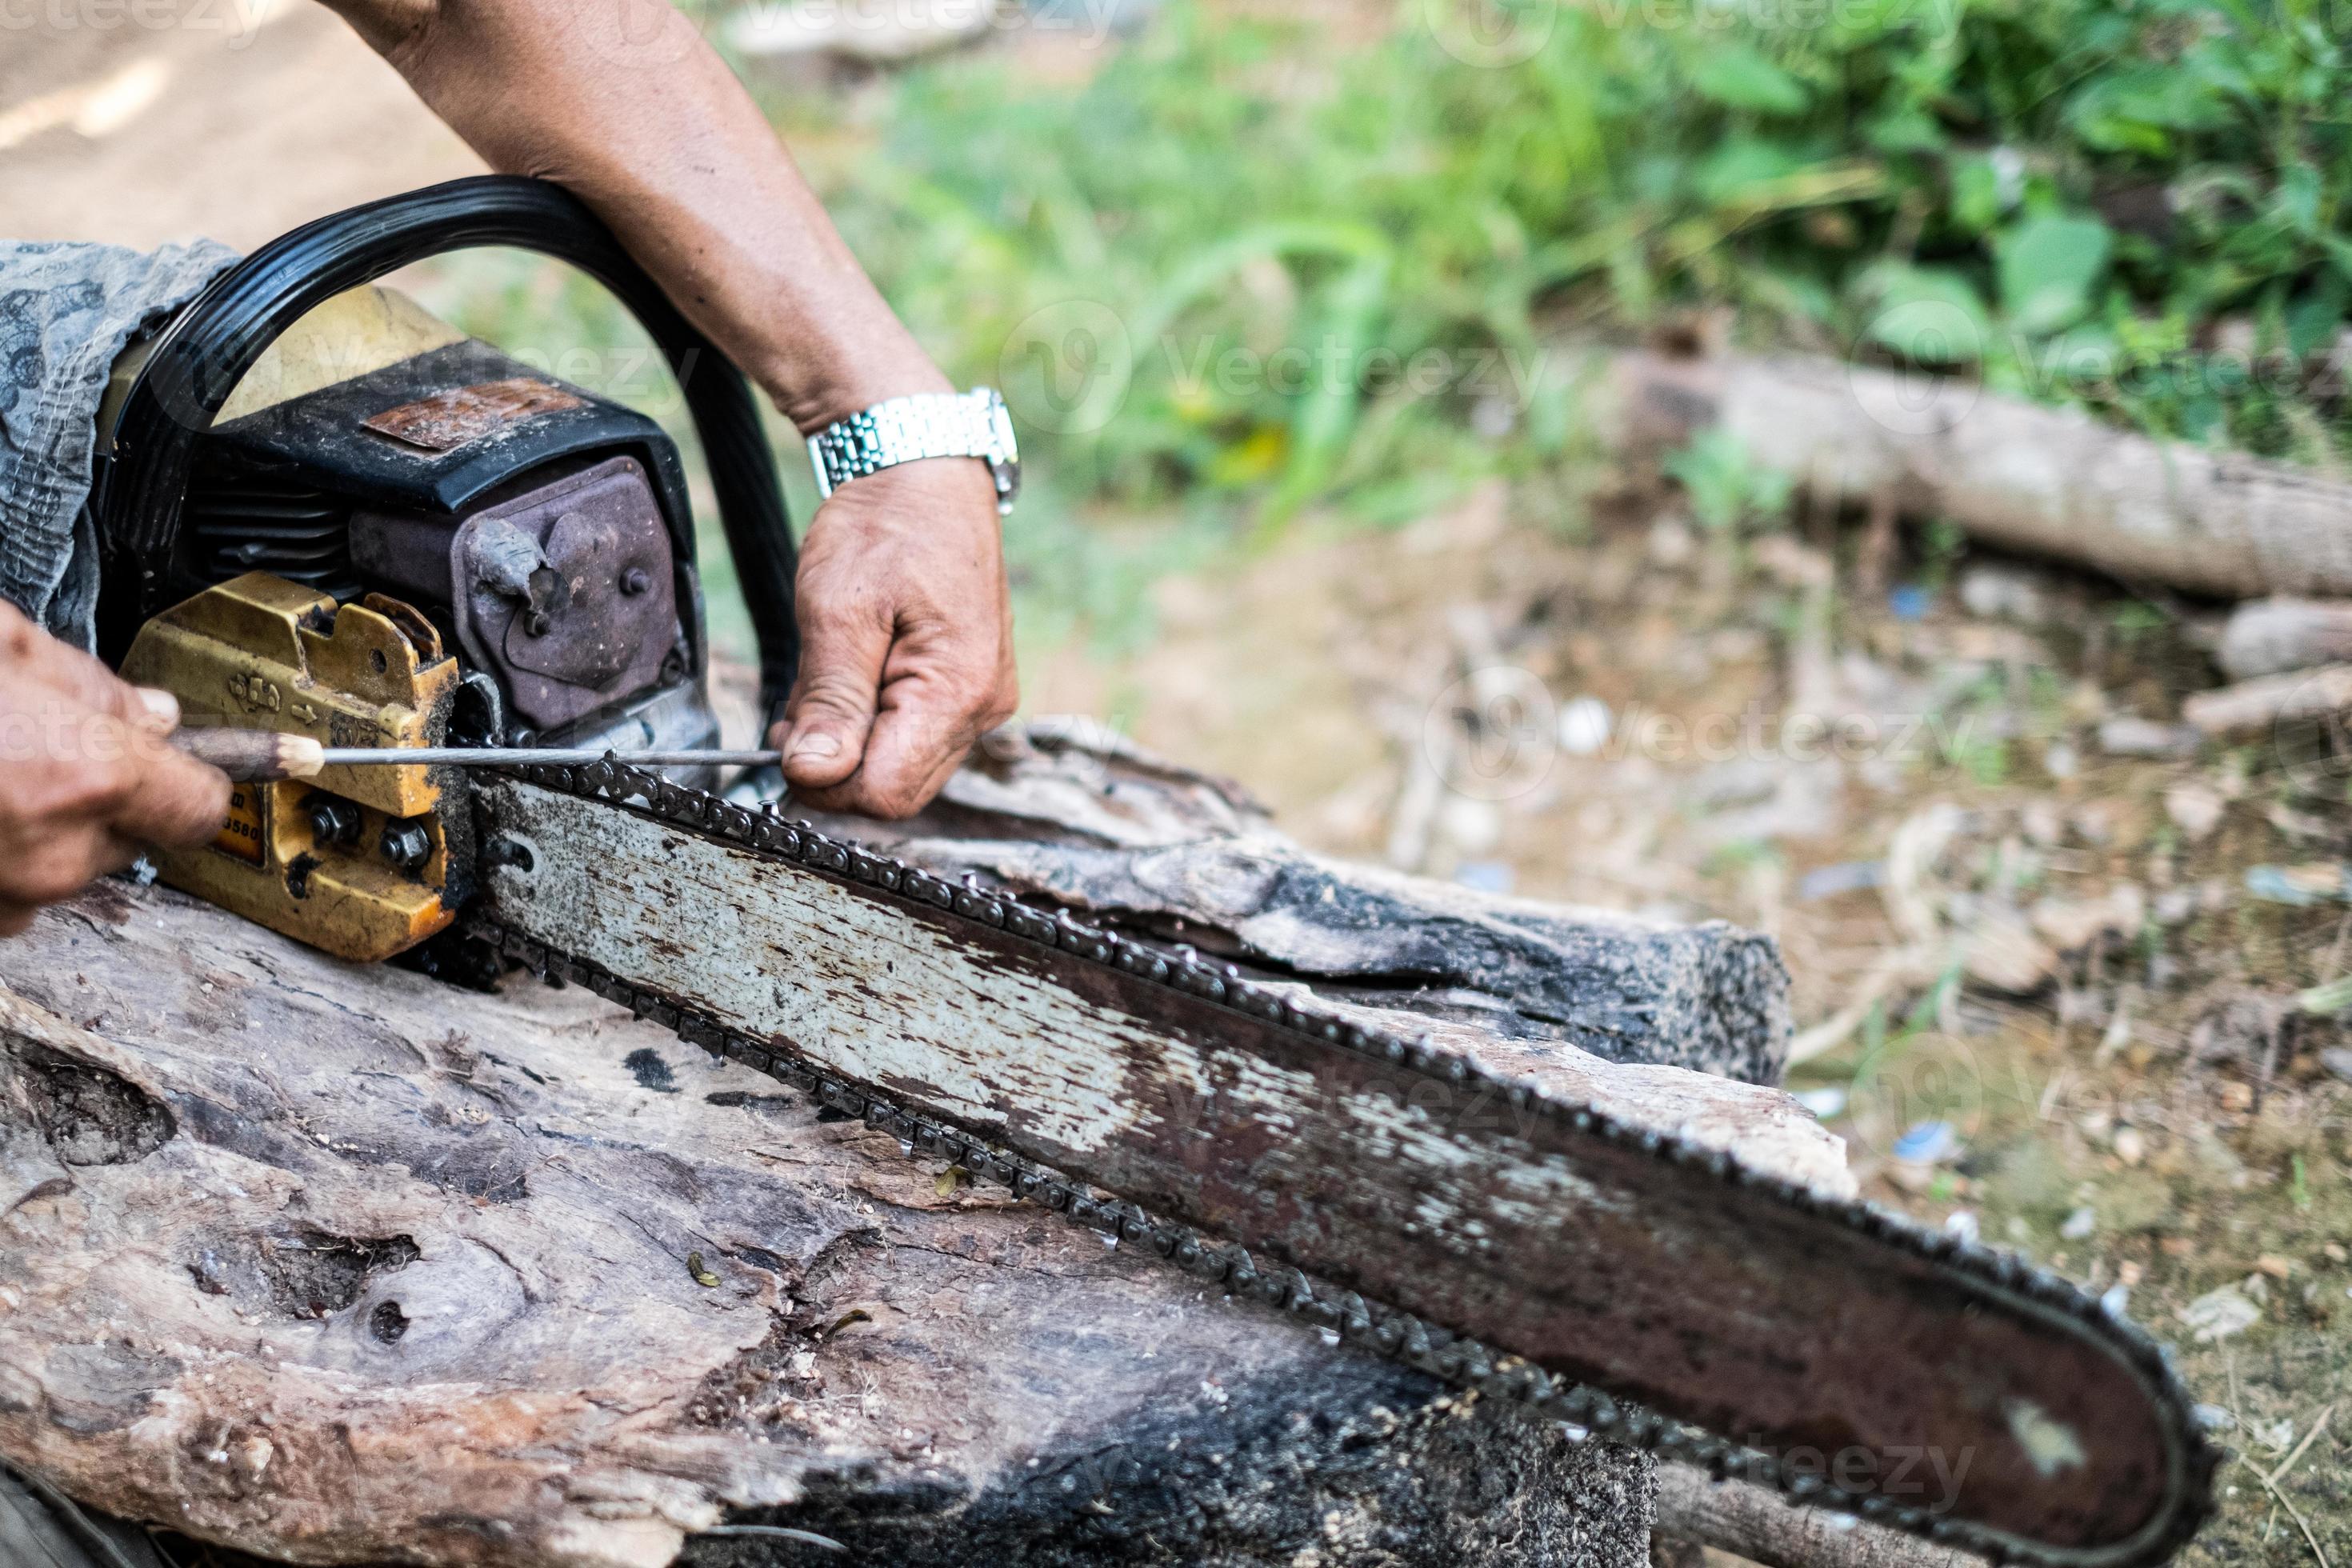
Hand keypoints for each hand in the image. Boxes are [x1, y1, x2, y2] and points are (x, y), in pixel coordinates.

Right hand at [0, 602, 230, 935]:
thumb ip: (86, 683)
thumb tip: (150, 714)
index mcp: (81, 774)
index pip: (199, 804)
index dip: (203, 776)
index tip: (247, 766)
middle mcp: (48, 852)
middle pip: (126, 832)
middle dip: (100, 788)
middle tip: (34, 736)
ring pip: (56, 865)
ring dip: (34, 822)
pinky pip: (0, 892)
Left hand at [767, 457, 1017, 817]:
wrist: (925, 476)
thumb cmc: (885, 528)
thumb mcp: (838, 609)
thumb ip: (829, 699)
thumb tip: (811, 774)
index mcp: (958, 691)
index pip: (885, 791)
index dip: (826, 781)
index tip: (783, 742)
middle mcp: (983, 709)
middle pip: (898, 790)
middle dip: (837, 766)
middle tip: (793, 718)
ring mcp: (982, 702)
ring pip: (905, 768)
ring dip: (851, 745)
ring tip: (820, 686)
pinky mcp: (971, 693)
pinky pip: (916, 740)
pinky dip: (873, 726)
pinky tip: (848, 683)